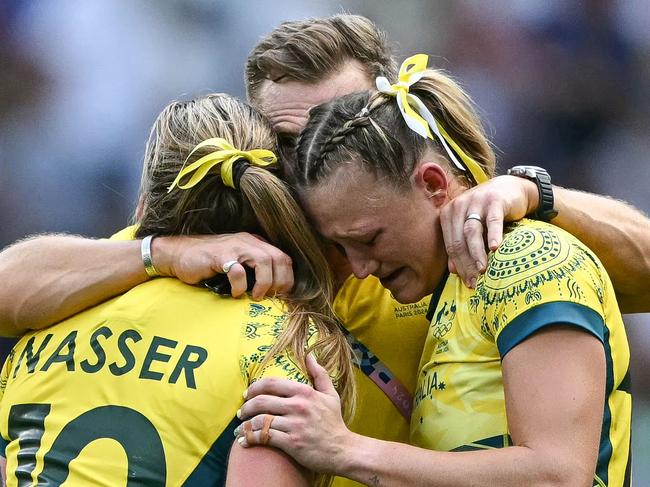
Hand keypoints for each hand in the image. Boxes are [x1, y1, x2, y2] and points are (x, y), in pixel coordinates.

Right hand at [152, 233, 293, 299]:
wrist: (177, 254)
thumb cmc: (209, 264)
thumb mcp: (237, 264)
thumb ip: (254, 272)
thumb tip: (274, 295)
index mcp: (255, 243)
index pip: (283, 258)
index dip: (287, 278)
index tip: (281, 295)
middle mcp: (248, 241)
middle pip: (279, 258)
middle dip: (280, 281)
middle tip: (270, 297)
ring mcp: (234, 247)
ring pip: (263, 261)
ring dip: (264, 282)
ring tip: (256, 295)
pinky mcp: (219, 256)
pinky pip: (237, 271)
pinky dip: (240, 285)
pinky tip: (235, 293)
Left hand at [236, 355, 350, 473]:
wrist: (343, 450)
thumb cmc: (334, 422)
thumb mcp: (330, 395)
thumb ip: (319, 374)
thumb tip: (310, 355)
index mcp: (304, 392)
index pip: (271, 383)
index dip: (254, 387)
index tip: (247, 394)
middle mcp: (298, 406)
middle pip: (261, 401)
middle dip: (246, 406)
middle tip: (241, 412)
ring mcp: (294, 425)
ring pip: (260, 420)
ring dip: (245, 425)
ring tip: (239, 429)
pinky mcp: (291, 443)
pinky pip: (264, 437)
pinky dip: (250, 438)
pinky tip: (244, 442)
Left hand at [440, 175, 536, 286]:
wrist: (510, 189)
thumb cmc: (487, 212)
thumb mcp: (472, 226)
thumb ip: (460, 245)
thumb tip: (452, 270)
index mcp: (448, 213)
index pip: (450, 245)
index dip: (458, 266)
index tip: (467, 282)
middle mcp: (458, 206)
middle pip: (459, 240)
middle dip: (466, 264)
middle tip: (475, 282)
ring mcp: (476, 202)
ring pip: (471, 232)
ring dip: (476, 253)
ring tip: (482, 269)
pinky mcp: (494, 200)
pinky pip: (492, 221)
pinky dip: (493, 235)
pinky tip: (495, 248)